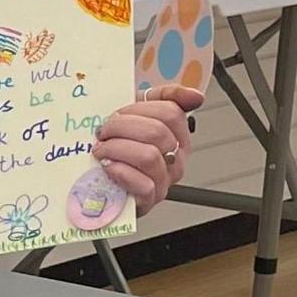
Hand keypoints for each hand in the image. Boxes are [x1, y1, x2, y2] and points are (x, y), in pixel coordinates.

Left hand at [94, 86, 203, 212]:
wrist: (104, 180)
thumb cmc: (123, 143)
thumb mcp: (140, 113)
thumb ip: (166, 97)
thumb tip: (196, 96)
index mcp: (178, 135)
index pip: (170, 113)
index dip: (138, 109)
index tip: (119, 113)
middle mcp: (175, 159)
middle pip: (156, 132)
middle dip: (121, 126)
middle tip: (103, 131)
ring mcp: (164, 181)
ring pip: (148, 156)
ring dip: (116, 148)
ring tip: (101, 149)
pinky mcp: (148, 200)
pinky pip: (143, 185)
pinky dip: (120, 172)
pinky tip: (107, 166)